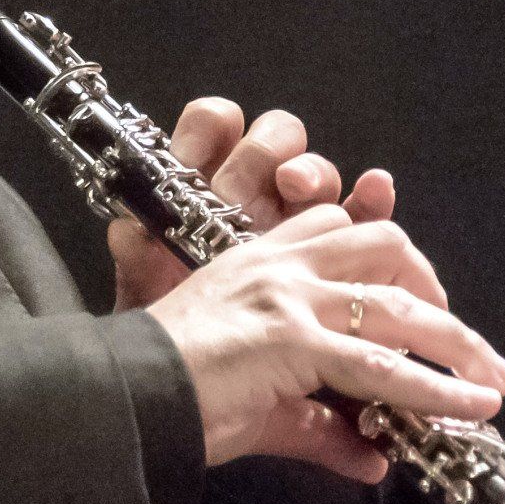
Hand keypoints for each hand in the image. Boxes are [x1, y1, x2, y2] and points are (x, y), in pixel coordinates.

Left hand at [110, 97, 395, 311]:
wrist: (192, 379)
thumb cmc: (170, 335)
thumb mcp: (146, 291)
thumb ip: (139, 257)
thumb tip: (128, 231)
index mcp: (202, 189)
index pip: (213, 124)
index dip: (211, 128)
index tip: (202, 154)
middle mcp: (253, 193)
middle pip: (278, 141)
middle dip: (272, 152)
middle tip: (278, 183)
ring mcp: (294, 218)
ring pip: (316, 172)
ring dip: (313, 174)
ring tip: (299, 189)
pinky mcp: (337, 252)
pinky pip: (363, 212)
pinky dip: (372, 196)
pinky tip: (376, 188)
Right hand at [146, 206, 504, 482]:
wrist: (124, 401)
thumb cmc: (172, 395)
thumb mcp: (259, 405)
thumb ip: (321, 428)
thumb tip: (372, 459)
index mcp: (260, 263)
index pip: (337, 228)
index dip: (391, 258)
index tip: (420, 300)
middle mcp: (279, 268)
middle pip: (383, 248)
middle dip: (435, 290)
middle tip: (465, 343)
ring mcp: (288, 300)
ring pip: (395, 305)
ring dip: (456, 343)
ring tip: (492, 378)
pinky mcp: (292, 340)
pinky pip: (379, 364)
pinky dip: (434, 386)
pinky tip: (467, 406)